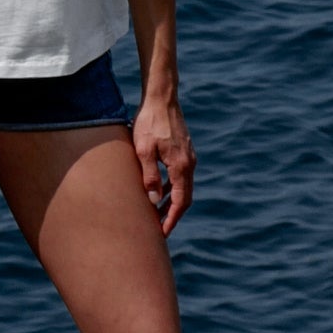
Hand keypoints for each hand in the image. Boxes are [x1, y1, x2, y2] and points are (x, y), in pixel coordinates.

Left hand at [132, 90, 194, 236]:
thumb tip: (153, 201)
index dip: (171, 220)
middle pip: (184, 198)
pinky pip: (180, 176)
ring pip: (182, 187)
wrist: (161, 98)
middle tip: (158, 230)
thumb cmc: (149, 122)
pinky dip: (171, 188)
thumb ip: (149, 176)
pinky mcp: (183, 151)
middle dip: (172, 215)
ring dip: (171, 202)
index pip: (180, 202)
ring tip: (155, 214)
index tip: (162, 234)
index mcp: (181, 166)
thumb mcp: (143, 150)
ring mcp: (188, 157)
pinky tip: (158, 191)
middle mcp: (189, 164)